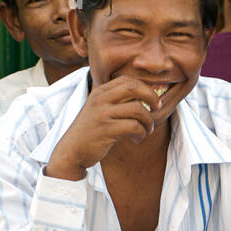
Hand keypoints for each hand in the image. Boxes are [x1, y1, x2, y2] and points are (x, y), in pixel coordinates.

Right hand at [46, 76, 165, 178]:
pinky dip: (142, 133)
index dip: (145, 88)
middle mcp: (100, 99)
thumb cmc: (92, 131)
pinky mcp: (106, 129)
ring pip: (138, 109)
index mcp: (100, 92)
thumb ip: (117, 101)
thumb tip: (145, 97)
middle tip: (157, 109)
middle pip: (133, 88)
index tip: (152, 101)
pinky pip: (134, 126)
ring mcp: (102, 113)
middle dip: (152, 97)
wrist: (73, 150)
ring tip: (146, 130)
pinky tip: (137, 139)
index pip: (127, 80)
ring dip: (148, 122)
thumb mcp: (101, 110)